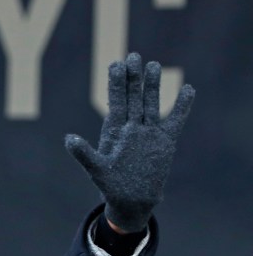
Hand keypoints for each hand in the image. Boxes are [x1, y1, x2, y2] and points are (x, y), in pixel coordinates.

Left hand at [65, 53, 194, 232]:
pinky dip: (181, 107)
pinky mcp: (165, 141)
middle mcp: (132, 126)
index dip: (115, 83)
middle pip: (133, 97)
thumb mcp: (96, 168)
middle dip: (133, 78)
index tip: (115, 64)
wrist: (132, 199)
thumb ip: (83, 153)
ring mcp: (149, 132)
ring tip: (154, 65)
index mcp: (115, 130)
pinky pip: (175, 120)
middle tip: (133, 55)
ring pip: (151, 104)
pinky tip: (187, 89)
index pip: (116, 101)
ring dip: (153, 86)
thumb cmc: (111, 184)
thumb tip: (68, 139)